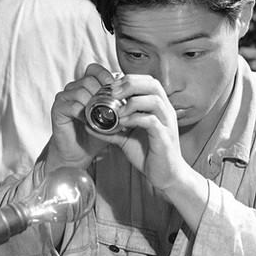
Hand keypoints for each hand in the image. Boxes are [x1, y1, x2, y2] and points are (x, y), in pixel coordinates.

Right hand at [46, 63, 116, 168]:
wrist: (79, 152)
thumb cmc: (96, 133)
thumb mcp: (112, 116)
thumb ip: (121, 104)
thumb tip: (138, 95)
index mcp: (85, 85)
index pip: (95, 69)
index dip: (106, 76)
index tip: (118, 89)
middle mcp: (73, 88)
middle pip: (88, 80)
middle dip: (103, 93)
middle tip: (114, 107)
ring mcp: (63, 98)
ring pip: (80, 91)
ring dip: (94, 104)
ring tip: (104, 116)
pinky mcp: (57, 109)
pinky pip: (72, 106)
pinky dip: (84, 114)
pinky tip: (91, 122)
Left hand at [86, 73, 191, 193]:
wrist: (165, 176)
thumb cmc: (149, 154)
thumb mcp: (126, 138)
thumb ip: (109, 129)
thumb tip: (88, 124)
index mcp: (159, 108)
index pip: (148, 81)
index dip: (129, 79)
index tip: (112, 86)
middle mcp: (166, 112)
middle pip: (152, 84)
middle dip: (130, 84)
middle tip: (112, 93)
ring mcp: (167, 124)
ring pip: (154, 100)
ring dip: (132, 102)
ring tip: (117, 111)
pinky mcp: (165, 138)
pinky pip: (152, 121)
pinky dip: (135, 119)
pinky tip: (123, 124)